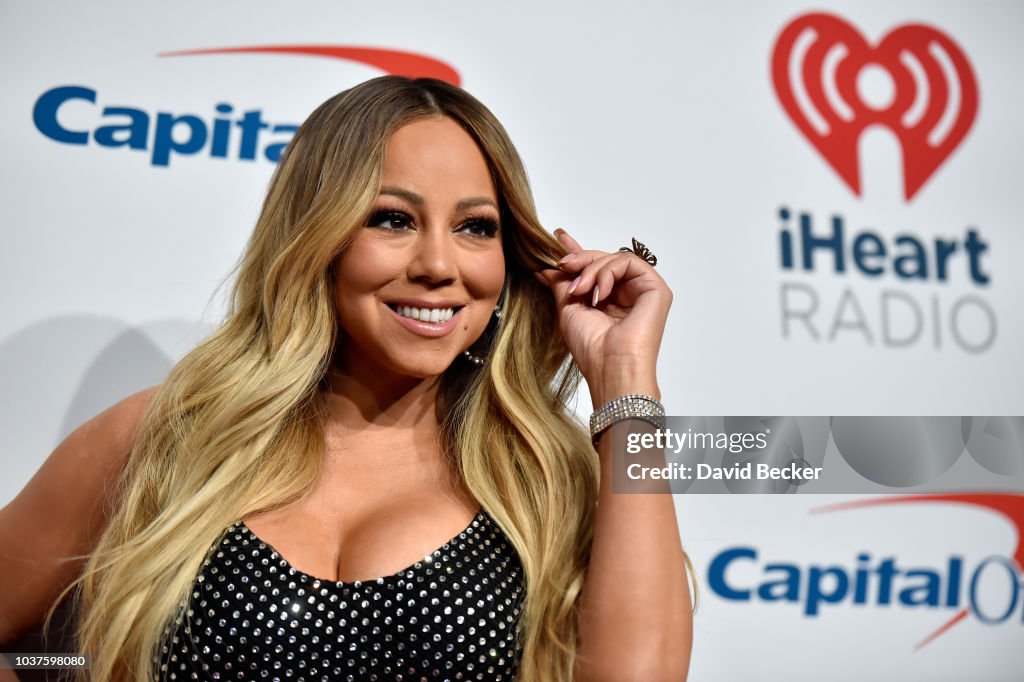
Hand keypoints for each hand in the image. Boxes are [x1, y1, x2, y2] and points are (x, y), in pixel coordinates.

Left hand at [534, 229, 672, 407]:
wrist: (610, 367)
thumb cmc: (592, 348)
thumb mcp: (569, 309)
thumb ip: (563, 285)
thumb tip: (548, 269)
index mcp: (610, 302)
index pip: (596, 269)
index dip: (578, 252)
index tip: (559, 236)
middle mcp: (629, 295)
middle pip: (605, 260)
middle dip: (580, 261)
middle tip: (563, 267)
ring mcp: (643, 292)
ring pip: (615, 259)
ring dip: (591, 269)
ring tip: (580, 290)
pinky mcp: (656, 289)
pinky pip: (629, 262)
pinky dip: (608, 272)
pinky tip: (599, 293)